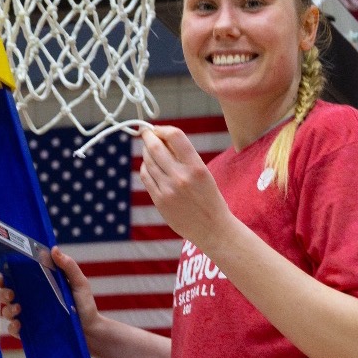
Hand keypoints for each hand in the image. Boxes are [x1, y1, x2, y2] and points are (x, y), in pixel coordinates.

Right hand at [0, 247, 107, 344]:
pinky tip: (19, 324)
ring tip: (18, 308)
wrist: (91, 330)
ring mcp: (29, 316)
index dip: (5, 275)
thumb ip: (68, 266)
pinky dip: (12, 327)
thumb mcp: (79, 283)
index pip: (16, 278)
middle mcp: (30, 300)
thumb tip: (54, 249)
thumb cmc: (85, 305)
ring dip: (6, 309)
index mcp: (38, 286)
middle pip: (6, 294)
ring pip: (6, 311)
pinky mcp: (31, 332)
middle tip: (11, 293)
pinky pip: (14, 330)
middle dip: (3, 293)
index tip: (3, 276)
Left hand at [136, 124, 235, 249]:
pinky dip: (145, 167)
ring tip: (150, 150)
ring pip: (148, 161)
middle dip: (148, 136)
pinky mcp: (159, 201)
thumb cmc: (210, 198)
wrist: (212, 229)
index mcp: (196, 167)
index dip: (162, 129)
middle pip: (156, 147)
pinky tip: (150, 167)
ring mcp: (168, 190)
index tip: (157, 129)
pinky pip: (145, 177)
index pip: (175, 136)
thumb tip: (162, 138)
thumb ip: (184, 157)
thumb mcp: (204, 173)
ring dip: (146, 152)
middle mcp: (181, 177)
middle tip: (146, 133)